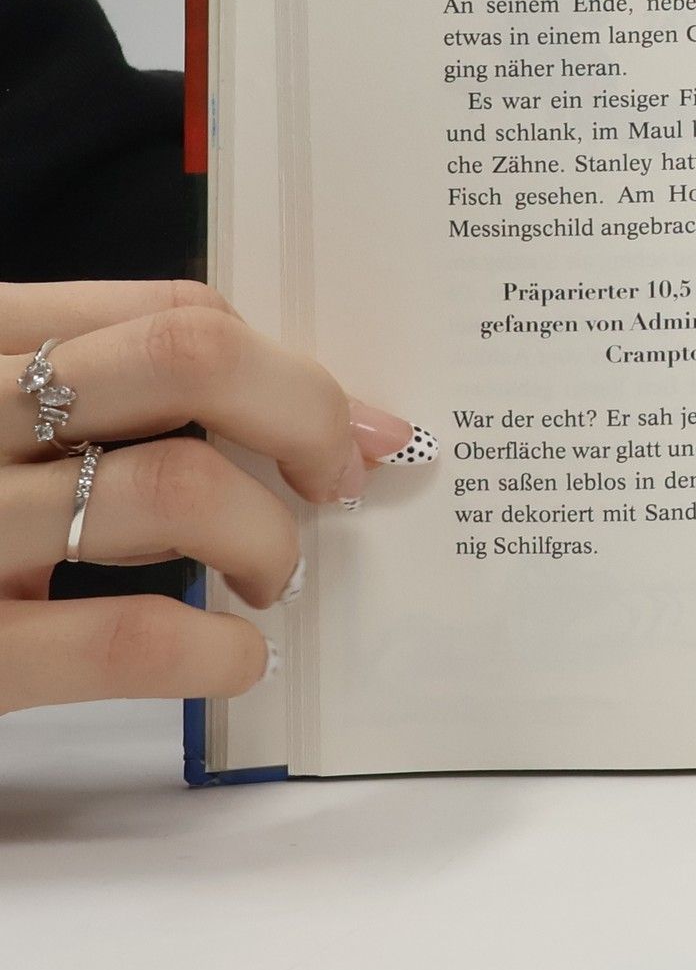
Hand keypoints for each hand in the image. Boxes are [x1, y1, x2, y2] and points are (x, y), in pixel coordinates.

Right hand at [0, 281, 432, 712]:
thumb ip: (71, 402)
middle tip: (339, 481)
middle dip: (305, 414)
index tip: (350, 422)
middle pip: (189, 358)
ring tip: (268, 577)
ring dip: (268, 537)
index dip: (289, 363)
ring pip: (176, 487)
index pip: (167, 311)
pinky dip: (215, 649)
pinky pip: (122, 638)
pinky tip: (233, 659)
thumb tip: (267, 416)